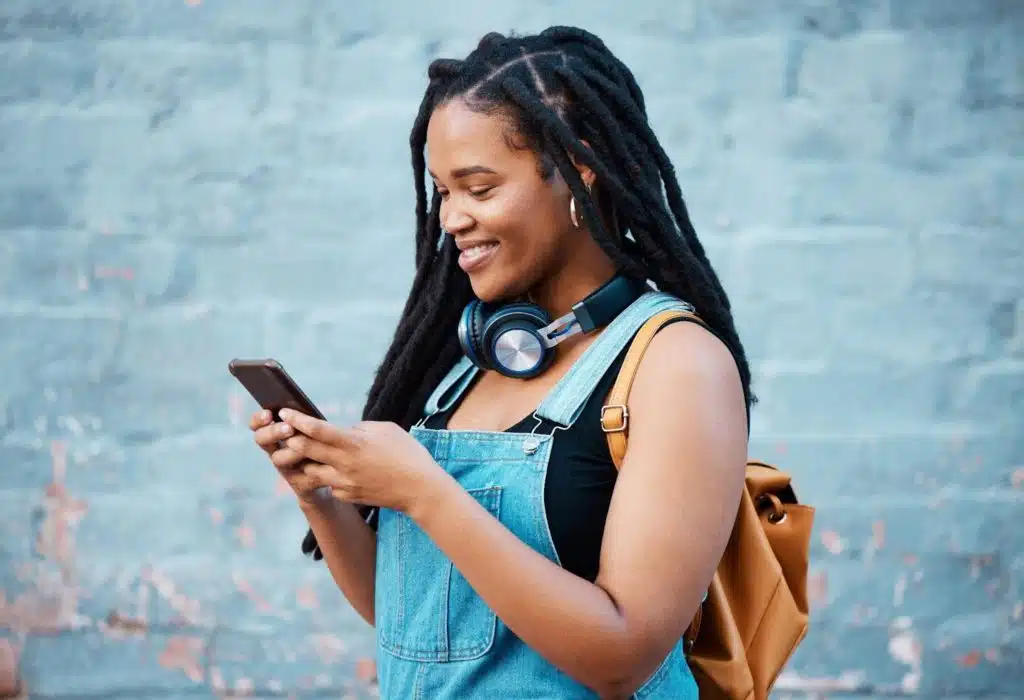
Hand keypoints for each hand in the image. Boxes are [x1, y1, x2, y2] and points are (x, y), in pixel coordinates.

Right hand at [249, 409, 327, 505]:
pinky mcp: (299, 484)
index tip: (268, 414)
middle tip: (289, 428)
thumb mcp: (316, 427)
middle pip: (262, 439)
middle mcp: (276, 450)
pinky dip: (311, 469)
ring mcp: (285, 468)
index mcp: (276, 432)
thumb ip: (306, 420)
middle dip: (274, 432)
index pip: (257, 423)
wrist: (340, 472)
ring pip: (279, 459)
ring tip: (307, 447)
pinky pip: (300, 478)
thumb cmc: (325, 441)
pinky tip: (322, 462)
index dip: (259, 419)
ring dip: (293, 451)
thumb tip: (303, 412)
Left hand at [277, 408, 448, 515]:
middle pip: (305, 449)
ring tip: (302, 452)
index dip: (297, 419)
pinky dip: (326, 476)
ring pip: (310, 470)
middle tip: (283, 431)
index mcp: (353, 443)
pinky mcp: (348, 496)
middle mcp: (344, 464)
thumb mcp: (385, 429)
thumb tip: (344, 431)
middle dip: (290, 438)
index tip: (284, 412)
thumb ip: (360, 428)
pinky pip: (329, 484)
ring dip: (303, 460)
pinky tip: (332, 470)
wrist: (419, 489)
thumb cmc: (407, 454)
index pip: (316, 429)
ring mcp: (344, 483)